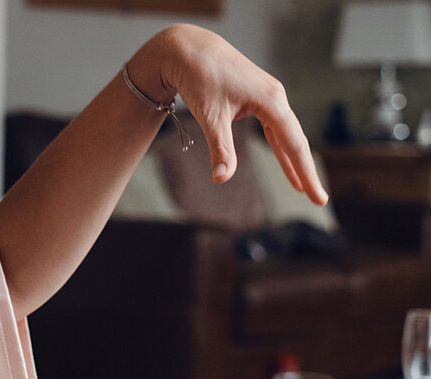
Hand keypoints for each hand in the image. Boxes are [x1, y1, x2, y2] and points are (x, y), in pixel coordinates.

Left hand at [128, 24, 327, 204]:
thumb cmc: (200, 79)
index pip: (294, 145)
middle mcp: (275, 97)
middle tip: (318, 200)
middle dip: (305, 171)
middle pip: (296, 140)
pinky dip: (279, 146)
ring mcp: (268, 96)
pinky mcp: (257, 97)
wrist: (189, 50)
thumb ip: (220, 149)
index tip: (317, 198)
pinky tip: (284, 161)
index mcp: (271, 101)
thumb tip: (222, 178)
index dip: (306, 174)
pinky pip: (274, 127)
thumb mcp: (210, 117)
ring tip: (301, 187)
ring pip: (285, 134)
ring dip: (292, 161)